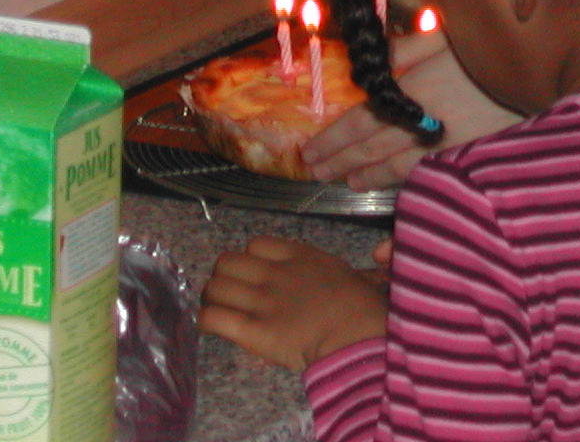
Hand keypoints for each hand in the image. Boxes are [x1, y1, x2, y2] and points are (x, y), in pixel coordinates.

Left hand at [199, 236, 387, 371]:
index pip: (255, 245)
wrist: (356, 333)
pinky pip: (213, 317)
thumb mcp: (356, 276)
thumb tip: (374, 260)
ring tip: (215, 310)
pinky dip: (205, 320)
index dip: (249, 259)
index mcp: (298, 256)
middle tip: (227, 294)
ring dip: (211, 298)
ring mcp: (261, 300)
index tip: (251, 274)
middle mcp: (274, 273)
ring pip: (215, 287)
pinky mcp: (252, 329)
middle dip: (223, 277)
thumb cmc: (365, 308)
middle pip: (227, 262)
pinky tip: (209, 326)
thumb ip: (343, 272)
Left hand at [303, 28, 521, 187]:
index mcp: (415, 90)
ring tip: (348, 182)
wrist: (548, 75)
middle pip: (374, 149)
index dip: (333, 138)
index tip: (310, 151)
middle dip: (341, 161)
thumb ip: (406, 50)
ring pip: (399, 170)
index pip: (362, 120)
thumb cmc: (492, 50)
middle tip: (316, 173)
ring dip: (368, 177)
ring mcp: (449, 148)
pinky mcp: (472, 162)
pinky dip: (406, 188)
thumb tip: (367, 68)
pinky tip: (395, 191)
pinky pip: (429, 179)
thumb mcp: (447, 35)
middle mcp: (426, 124)